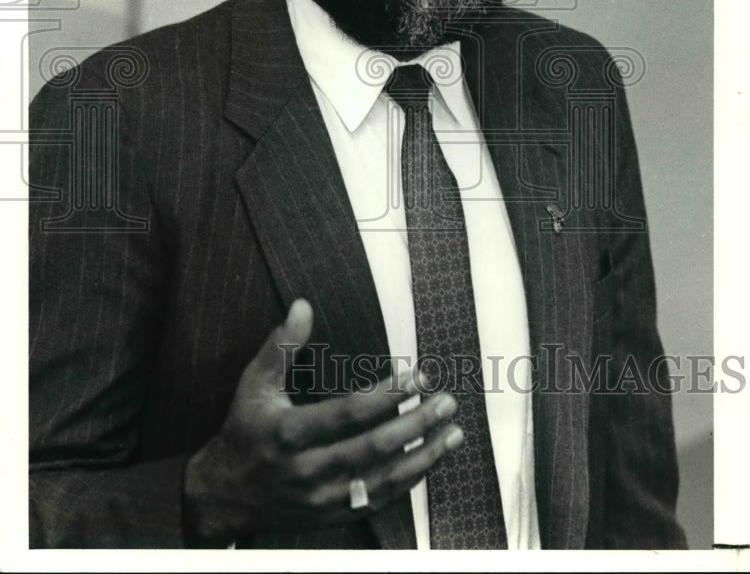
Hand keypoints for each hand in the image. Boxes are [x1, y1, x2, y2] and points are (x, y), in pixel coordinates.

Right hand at [183, 298, 461, 540]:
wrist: (224, 495)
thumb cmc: (244, 429)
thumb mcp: (254, 383)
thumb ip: (281, 345)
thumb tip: (302, 305)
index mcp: (289, 433)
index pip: (347, 414)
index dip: (386, 395)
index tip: (416, 374)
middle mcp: (307, 470)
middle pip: (373, 448)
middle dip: (416, 424)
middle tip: (447, 401)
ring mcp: (322, 498)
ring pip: (382, 481)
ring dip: (423, 456)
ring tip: (453, 432)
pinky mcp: (331, 516)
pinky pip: (377, 501)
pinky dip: (408, 483)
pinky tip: (430, 460)